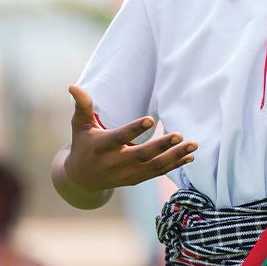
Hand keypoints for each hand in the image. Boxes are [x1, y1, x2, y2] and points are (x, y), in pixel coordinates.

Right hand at [63, 84, 195, 192]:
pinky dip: (175, 166)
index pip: (119, 138)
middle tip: (179, 135)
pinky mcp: (136, 179)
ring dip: (175, 157)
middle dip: (161, 146)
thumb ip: (82, 106)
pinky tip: (190, 156)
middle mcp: (114, 163)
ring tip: (193, 145)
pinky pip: (158, 173)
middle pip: (140, 156)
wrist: (81, 179)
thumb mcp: (79, 125)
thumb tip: (73, 86)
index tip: (151, 120)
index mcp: (100, 147)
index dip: (134, 130)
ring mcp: (127, 174)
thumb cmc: (83, 144)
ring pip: (153, 167)